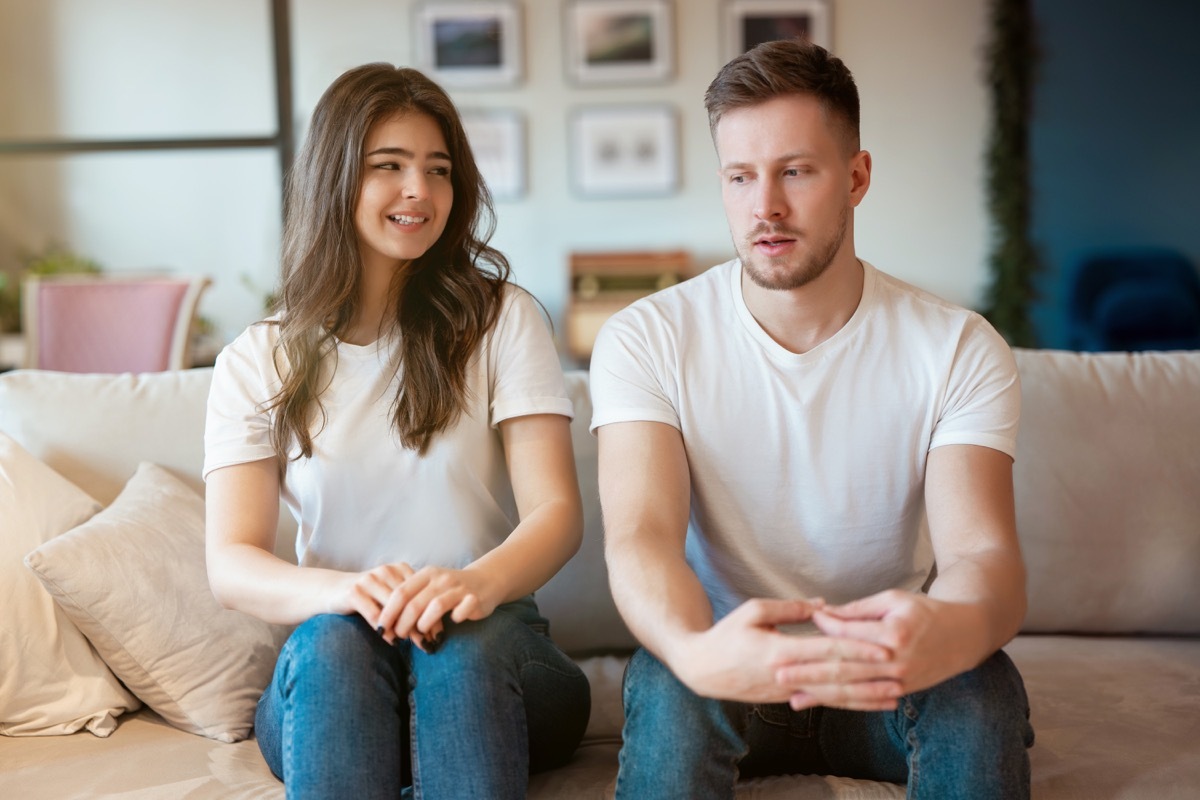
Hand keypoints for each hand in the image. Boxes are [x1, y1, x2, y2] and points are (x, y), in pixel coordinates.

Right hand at [340, 563, 438, 651]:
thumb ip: (410, 607)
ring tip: (414, 644)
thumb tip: (434, 633)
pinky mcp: (354, 592)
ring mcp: (369, 580)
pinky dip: (385, 630)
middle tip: (429, 643)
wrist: (332, 590)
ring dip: (405, 628)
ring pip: (394, 607)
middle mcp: (386, 571)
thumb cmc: (368, 597)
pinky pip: (374, 614)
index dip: (432, 614)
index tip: (439, 635)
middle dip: (421, 624)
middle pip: (410, 600)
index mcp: (399, 569)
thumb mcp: (391, 597)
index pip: (422, 592)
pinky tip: (391, 641)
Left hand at [376, 565, 497, 647]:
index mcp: (427, 574)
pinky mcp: (474, 599)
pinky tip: (451, 623)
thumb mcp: (429, 587)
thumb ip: (411, 599)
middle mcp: (442, 579)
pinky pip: (461, 612)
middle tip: (398, 637)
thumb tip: (386, 623)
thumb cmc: (450, 588)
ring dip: (424, 624)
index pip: (401, 592)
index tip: (381, 628)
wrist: (486, 580)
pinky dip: (454, 619)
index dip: (388, 612)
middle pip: (415, 603)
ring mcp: (459, 588)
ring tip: (420, 634)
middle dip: (402, 624)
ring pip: (435, 607)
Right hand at [670, 598, 892, 704]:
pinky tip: (868, 703)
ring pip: (833, 695)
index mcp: (779, 650)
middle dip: (870, 674)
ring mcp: (788, 691)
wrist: (702, 670)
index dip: (857, 649)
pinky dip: (849, 703)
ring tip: (894, 694)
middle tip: (901, 671)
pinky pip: (823, 701)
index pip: (826, 650)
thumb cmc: (726, 635)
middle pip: (836, 675)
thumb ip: (789, 608)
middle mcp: (787, 675)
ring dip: (866, 695)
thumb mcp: (753, 611)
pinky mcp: (787, 698)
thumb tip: (823, 605)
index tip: (883, 647)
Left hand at [779, 589, 978, 709]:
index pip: (848, 634)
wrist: (964, 636)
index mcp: (894, 632)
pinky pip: (865, 699)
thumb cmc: (925, 611)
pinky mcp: (901, 691)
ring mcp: (899, 680)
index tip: (797, 627)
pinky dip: (841, 703)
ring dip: (819, 694)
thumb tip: (824, 615)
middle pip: (844, 667)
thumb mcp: (893, 599)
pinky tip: (820, 703)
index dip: (822, 628)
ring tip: (791, 696)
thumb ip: (858, 610)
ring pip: (852, 689)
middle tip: (777, 671)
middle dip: (808, 671)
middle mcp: (896, 660)